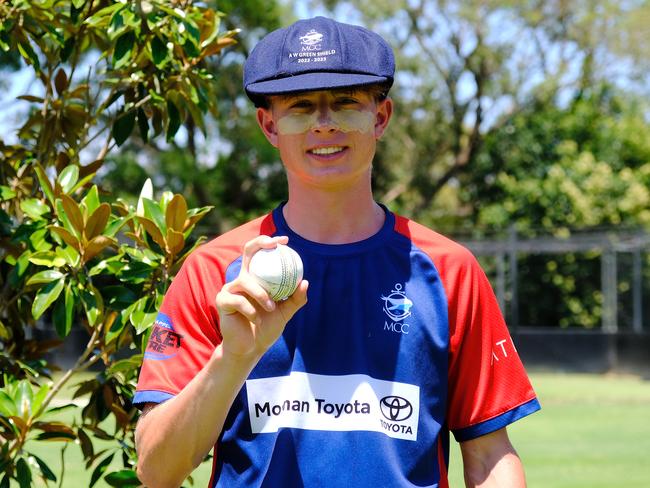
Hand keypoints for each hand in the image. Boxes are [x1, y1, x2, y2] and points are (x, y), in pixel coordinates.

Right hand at [215, 235, 308, 359]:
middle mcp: (242, 279)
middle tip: (275, 245)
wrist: (250, 348)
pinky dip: (251, 311)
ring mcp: (230, 289)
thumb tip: (305, 282)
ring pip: (246, 281)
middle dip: (260, 243)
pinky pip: (239, 301)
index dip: (269, 242)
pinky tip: (258, 321)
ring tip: (271, 307)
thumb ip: (295, 299)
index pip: (260, 253)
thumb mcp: (285, 312)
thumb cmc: (266, 327)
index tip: (285, 240)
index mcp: (256, 278)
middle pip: (247, 252)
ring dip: (261, 295)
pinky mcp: (222, 301)